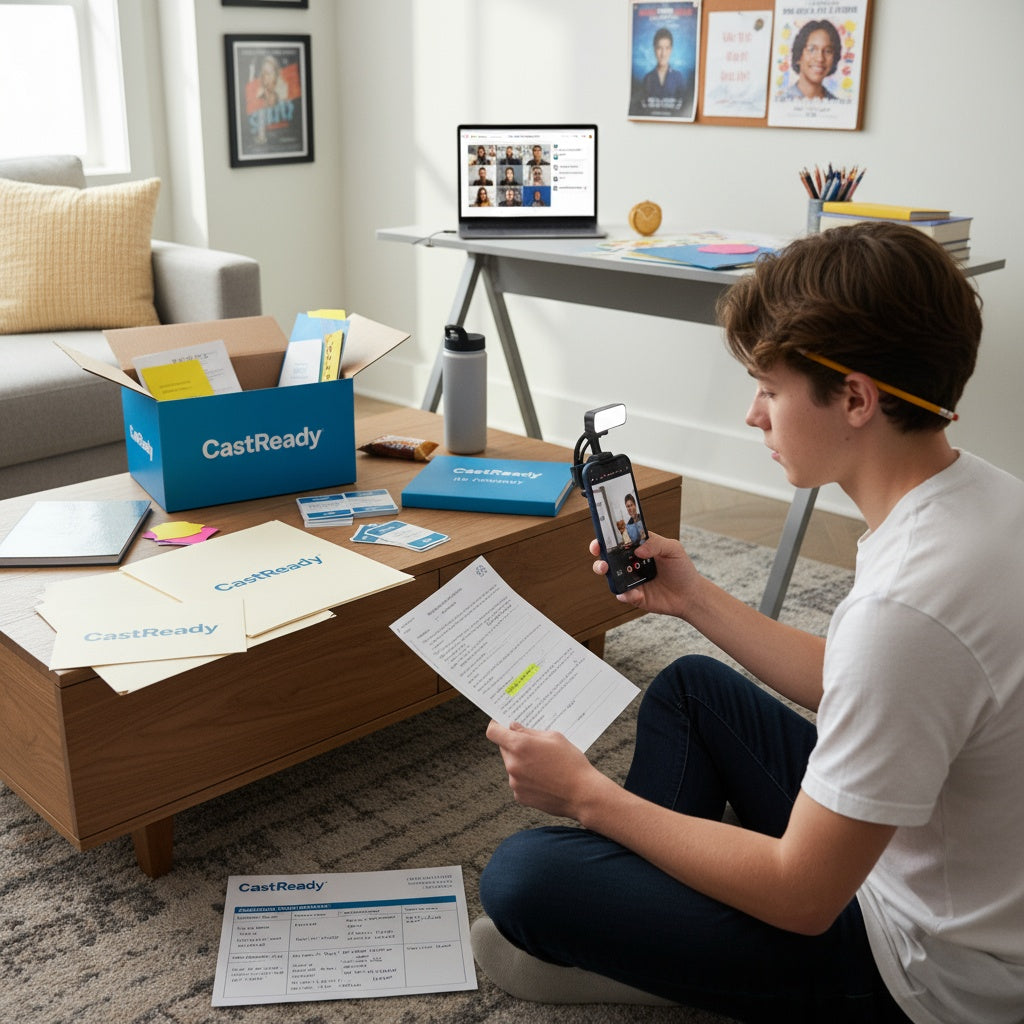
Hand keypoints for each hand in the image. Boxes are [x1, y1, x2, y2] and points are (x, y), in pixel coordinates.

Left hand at [486, 720, 608, 819]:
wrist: (583, 794)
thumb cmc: (571, 762)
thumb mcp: (554, 737)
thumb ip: (530, 731)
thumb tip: (513, 728)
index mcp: (519, 746)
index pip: (493, 732)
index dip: (496, 725)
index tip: (502, 724)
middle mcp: (512, 764)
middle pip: (504, 748)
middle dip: (515, 745)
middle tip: (534, 746)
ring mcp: (514, 782)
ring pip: (512, 765)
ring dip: (522, 762)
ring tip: (544, 765)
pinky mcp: (520, 796)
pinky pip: (518, 781)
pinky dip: (527, 778)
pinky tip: (544, 779)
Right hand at [590, 531, 700, 617]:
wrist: (690, 595)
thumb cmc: (682, 569)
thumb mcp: (673, 549)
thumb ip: (655, 543)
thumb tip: (637, 550)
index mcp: (639, 548)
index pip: (619, 540)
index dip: (607, 539)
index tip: (601, 540)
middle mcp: (631, 563)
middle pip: (608, 558)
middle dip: (600, 557)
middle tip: (602, 558)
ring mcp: (631, 579)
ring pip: (610, 575)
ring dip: (605, 572)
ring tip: (607, 571)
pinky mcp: (634, 595)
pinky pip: (622, 594)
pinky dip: (625, 594)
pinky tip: (637, 593)